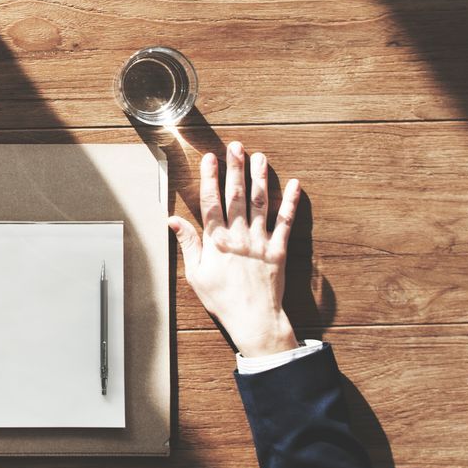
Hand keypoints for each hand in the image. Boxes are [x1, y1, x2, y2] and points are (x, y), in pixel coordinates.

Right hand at [169, 142, 301, 357]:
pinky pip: (286, 223)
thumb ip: (188, 244)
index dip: (211, 178)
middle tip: (236, 147)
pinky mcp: (279, 250)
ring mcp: (261, 242)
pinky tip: (294, 185)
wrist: (254, 320)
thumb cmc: (222, 300)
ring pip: (261, 203)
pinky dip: (290, 203)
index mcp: (217, 242)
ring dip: (260, 178)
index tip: (211, 159)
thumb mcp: (196, 274)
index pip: (212, 202)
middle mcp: (239, 236)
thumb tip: (173, 220)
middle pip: (237, 196)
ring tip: (259, 157)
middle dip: (236, 169)